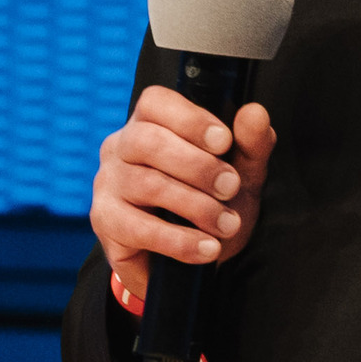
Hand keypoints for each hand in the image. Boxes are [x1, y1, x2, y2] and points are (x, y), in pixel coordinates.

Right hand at [90, 87, 279, 317]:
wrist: (191, 259)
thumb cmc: (213, 201)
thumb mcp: (242, 173)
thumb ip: (251, 143)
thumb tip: (255, 113)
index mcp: (150, 123)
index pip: (155, 102)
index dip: (190, 119)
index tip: (224, 142)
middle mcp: (121, 147)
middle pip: (147, 141)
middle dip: (197, 166)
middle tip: (231, 188)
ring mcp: (108, 184)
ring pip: (146, 184)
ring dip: (196, 206)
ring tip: (227, 225)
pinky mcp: (105, 221)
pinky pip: (138, 228)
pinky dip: (179, 240)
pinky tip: (207, 248)